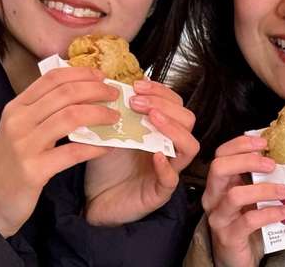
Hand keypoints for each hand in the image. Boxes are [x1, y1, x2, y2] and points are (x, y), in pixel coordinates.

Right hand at [0, 67, 115, 236]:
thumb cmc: (10, 165)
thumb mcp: (18, 131)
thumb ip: (41, 112)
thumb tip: (79, 94)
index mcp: (15, 107)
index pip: (51, 78)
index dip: (80, 73)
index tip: (101, 76)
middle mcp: (18, 121)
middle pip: (64, 93)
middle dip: (95, 90)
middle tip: (114, 95)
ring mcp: (24, 145)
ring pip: (70, 117)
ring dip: (99, 114)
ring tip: (114, 118)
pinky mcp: (33, 170)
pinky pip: (72, 153)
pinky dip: (94, 148)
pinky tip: (107, 148)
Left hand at [83, 80, 199, 226]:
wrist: (94, 200)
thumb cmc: (106, 165)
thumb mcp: (111, 131)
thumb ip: (118, 112)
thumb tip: (114, 87)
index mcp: (160, 130)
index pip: (175, 104)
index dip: (161, 91)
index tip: (137, 85)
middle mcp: (169, 148)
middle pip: (188, 120)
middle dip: (165, 105)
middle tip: (137, 102)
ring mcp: (168, 170)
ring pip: (190, 147)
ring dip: (173, 128)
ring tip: (152, 118)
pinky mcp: (159, 193)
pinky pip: (171, 179)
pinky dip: (166, 166)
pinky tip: (155, 154)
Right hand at [200, 134, 284, 266]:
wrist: (236, 258)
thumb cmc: (244, 223)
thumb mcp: (248, 196)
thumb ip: (256, 178)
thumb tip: (281, 156)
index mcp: (218, 184)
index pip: (220, 154)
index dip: (240, 144)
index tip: (264, 142)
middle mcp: (213, 197)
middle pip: (219, 168)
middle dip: (247, 160)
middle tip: (272, 164)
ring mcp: (218, 217)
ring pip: (234, 195)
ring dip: (263, 190)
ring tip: (284, 191)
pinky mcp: (228, 236)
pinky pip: (248, 220)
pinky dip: (269, 213)